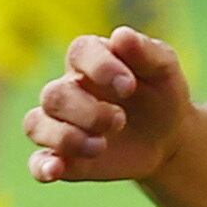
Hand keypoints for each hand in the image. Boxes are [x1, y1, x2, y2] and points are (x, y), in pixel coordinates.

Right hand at [28, 24, 192, 185]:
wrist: (170, 137)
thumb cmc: (162, 94)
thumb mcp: (165, 71)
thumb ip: (146, 51)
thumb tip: (120, 36)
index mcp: (91, 60)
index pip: (80, 52)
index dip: (100, 67)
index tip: (130, 86)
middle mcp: (68, 89)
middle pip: (55, 95)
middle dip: (88, 111)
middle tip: (121, 120)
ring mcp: (61, 124)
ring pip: (37, 124)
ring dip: (66, 137)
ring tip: (101, 146)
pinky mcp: (65, 158)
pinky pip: (38, 161)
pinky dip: (42, 166)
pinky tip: (56, 170)